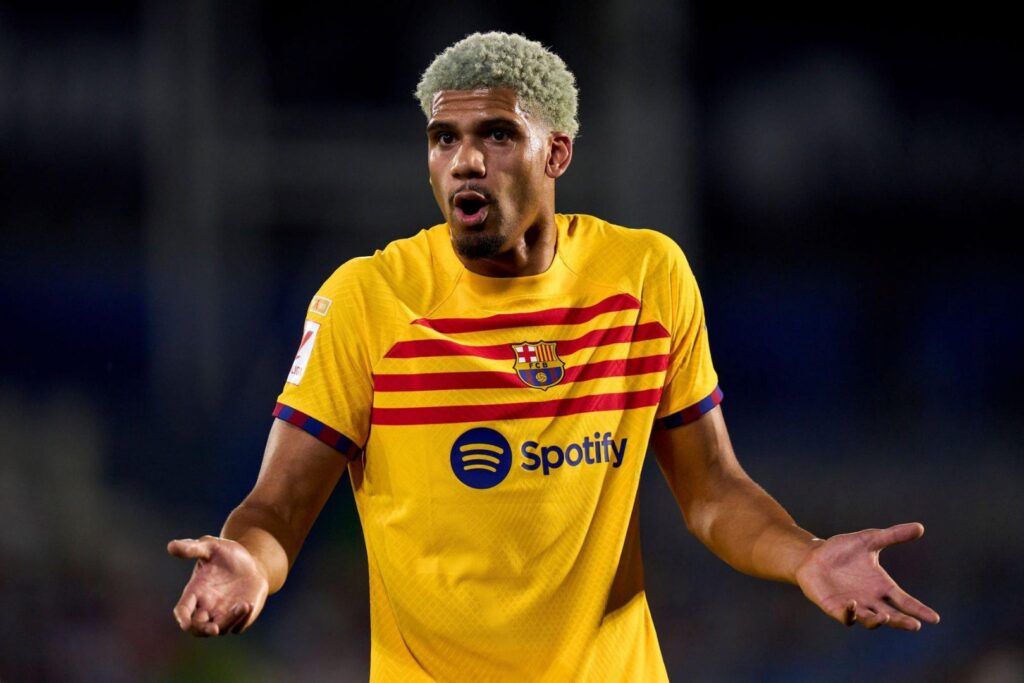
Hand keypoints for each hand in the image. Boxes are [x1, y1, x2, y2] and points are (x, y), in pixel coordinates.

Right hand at [168, 535, 269, 635]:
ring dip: (230, 620)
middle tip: (213, 629)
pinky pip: (238, 626)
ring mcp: (222, 615)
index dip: (182, 618)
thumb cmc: (227, 555)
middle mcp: (206, 607)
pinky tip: (249, 605)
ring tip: (243, 605)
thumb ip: (192, 548)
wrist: (251, 562)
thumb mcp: (211, 547)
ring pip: (220, 628)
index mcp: (195, 592)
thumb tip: (171, 546)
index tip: (185, 623)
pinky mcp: (239, 618)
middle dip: (203, 630)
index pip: (183, 610)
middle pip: (198, 628)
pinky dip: (242, 619)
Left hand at [794, 522, 940, 630]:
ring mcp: (854, 606)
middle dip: (902, 621)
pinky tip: (853, 607)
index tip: (935, 618)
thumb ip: (893, 535)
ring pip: (870, 620)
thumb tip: (920, 527)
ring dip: (878, 620)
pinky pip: (845, 617)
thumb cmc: (842, 550)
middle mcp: (871, 600)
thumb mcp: (869, 540)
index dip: (919, 610)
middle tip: (914, 625)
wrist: (813, 556)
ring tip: (885, 617)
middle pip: (891, 616)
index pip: (905, 601)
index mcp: (882, 587)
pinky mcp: (835, 608)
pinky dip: (850, 615)